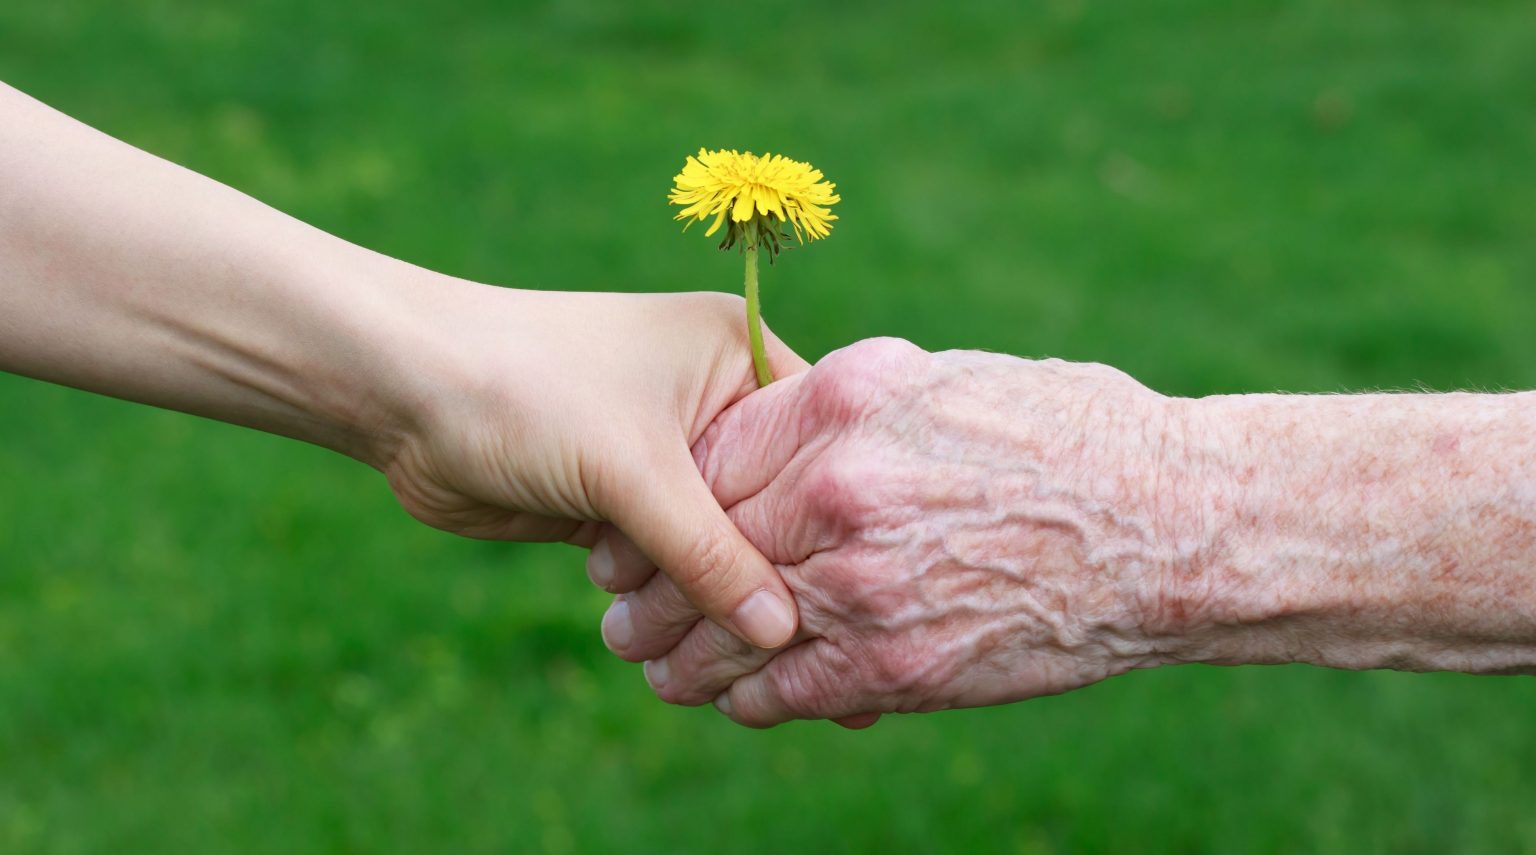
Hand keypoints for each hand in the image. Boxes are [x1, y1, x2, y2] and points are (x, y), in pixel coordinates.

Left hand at [384, 284, 806, 648]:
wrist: (401, 395)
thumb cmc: (525, 390)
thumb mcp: (634, 470)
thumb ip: (713, 554)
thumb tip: (781, 632)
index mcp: (736, 353)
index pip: (816, 444)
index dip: (834, 518)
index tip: (861, 594)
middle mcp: (711, 400)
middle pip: (771, 504)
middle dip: (767, 572)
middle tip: (800, 650)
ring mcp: (664, 453)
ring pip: (714, 543)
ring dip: (704, 594)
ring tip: (717, 652)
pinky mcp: (619, 499)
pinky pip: (667, 562)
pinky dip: (663, 597)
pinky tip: (669, 642)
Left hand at [600, 337, 1181, 725]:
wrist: (1171, 525)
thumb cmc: (1072, 434)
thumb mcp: (949, 381)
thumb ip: (852, 405)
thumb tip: (781, 421)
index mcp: (845, 403)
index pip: (710, 457)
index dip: (665, 499)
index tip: (641, 522)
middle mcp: (840, 488)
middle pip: (702, 543)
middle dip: (649, 583)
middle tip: (617, 605)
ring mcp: (865, 580)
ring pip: (731, 627)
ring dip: (680, 653)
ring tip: (652, 662)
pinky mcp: (896, 663)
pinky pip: (787, 688)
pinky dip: (748, 697)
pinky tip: (731, 698)